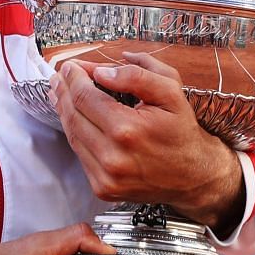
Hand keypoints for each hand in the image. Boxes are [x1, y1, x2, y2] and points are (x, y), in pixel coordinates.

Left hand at [52, 54, 245, 230]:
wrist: (193, 175)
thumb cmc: (181, 131)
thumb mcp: (171, 92)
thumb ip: (137, 76)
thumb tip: (101, 72)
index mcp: (127, 130)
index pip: (85, 97)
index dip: (74, 78)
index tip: (71, 66)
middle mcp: (112, 157)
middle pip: (73, 116)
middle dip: (64, 91)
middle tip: (61, 75)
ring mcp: (105, 177)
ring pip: (72, 136)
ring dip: (64, 111)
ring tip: (61, 92)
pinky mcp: (103, 188)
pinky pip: (80, 154)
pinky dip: (75, 133)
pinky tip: (75, 117)